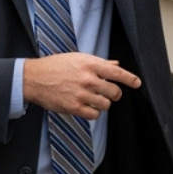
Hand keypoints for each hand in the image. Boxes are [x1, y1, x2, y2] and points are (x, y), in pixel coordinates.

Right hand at [23, 53, 140, 118]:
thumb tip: (115, 65)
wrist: (34, 78)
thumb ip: (99, 63)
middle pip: (114, 92)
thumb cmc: (56, 66)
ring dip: (103, 104)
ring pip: (106, 105)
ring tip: (93, 99)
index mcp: (90, 64)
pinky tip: (86, 107)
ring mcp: (81, 94)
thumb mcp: (78, 58)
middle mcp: (88, 79)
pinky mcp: (73, 107)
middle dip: (114, 94)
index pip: (117, 73)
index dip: (130, 79)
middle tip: (108, 93)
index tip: (137, 83)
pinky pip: (94, 115)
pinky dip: (93, 112)